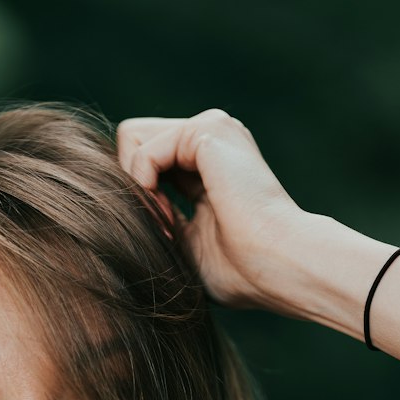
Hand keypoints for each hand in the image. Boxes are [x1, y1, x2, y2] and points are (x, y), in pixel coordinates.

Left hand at [116, 108, 310, 309]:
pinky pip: (143, 152)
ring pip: (131, 140)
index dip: (140, 199)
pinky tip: (167, 218)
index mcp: (210, 161)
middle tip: (159, 231)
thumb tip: (119, 208)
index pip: (146, 160)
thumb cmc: (242, 271)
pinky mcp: (207, 131)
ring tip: (164, 226)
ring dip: (136, 190)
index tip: (160, 239)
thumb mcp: (186, 243)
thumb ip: (160, 217)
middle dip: (131, 188)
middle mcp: (211, 137)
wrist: (280, 266)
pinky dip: (144, 189)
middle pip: (133, 143)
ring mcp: (212, 128)